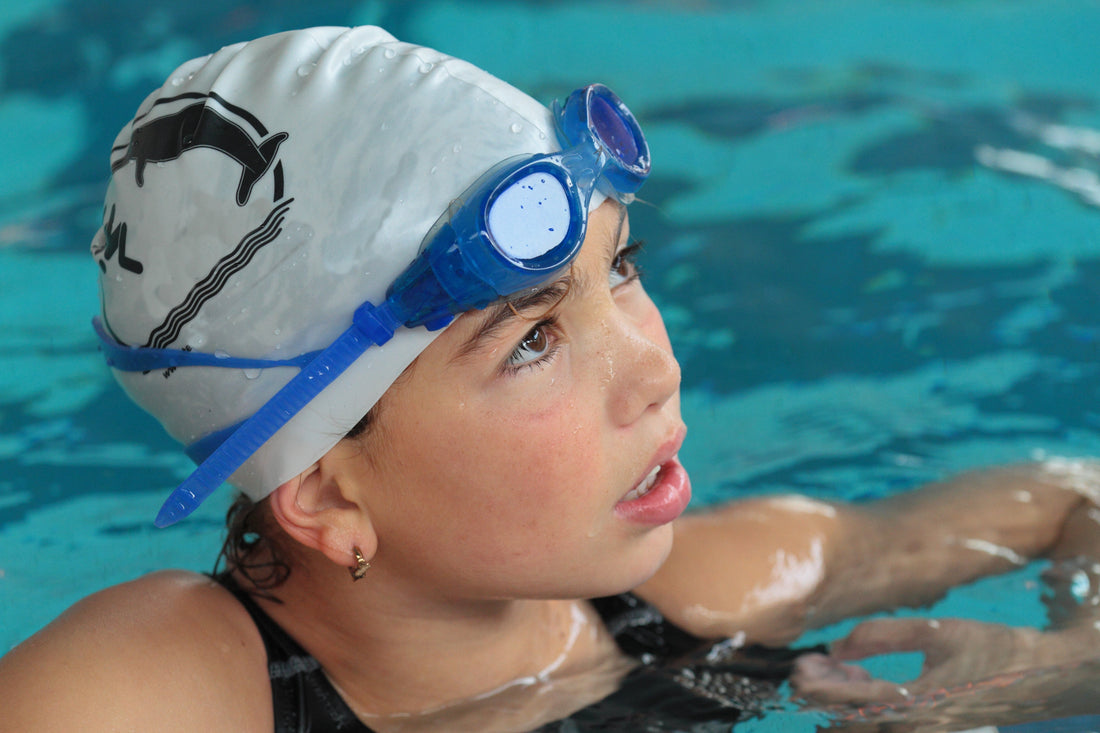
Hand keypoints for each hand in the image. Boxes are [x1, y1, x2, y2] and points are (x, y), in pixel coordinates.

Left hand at [790, 617, 1039, 705]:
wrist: (1037, 675)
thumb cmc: (989, 648)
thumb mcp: (935, 631)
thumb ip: (881, 635)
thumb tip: (838, 646)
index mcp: (914, 705)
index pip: (849, 703)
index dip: (817, 685)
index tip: (799, 665)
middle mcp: (914, 728)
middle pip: (848, 722)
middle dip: (821, 694)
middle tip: (808, 665)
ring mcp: (921, 732)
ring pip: (862, 726)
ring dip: (840, 698)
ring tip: (833, 666)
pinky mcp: (927, 728)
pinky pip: (881, 723)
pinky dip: (862, 702)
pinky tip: (858, 673)